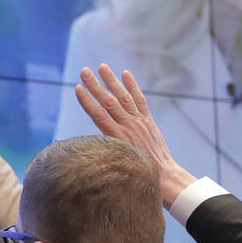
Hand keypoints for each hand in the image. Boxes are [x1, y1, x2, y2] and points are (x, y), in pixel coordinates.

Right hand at [74, 64, 194, 206]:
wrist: (163, 175)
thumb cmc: (136, 175)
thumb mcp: (117, 163)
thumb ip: (106, 148)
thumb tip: (89, 144)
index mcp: (117, 138)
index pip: (98, 115)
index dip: (87, 101)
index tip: (78, 88)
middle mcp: (127, 126)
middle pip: (108, 101)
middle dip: (95, 85)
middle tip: (84, 71)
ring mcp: (139, 122)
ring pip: (123, 96)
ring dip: (111, 80)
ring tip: (101, 66)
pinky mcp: (148, 121)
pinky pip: (140, 100)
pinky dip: (132, 86)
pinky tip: (125, 74)